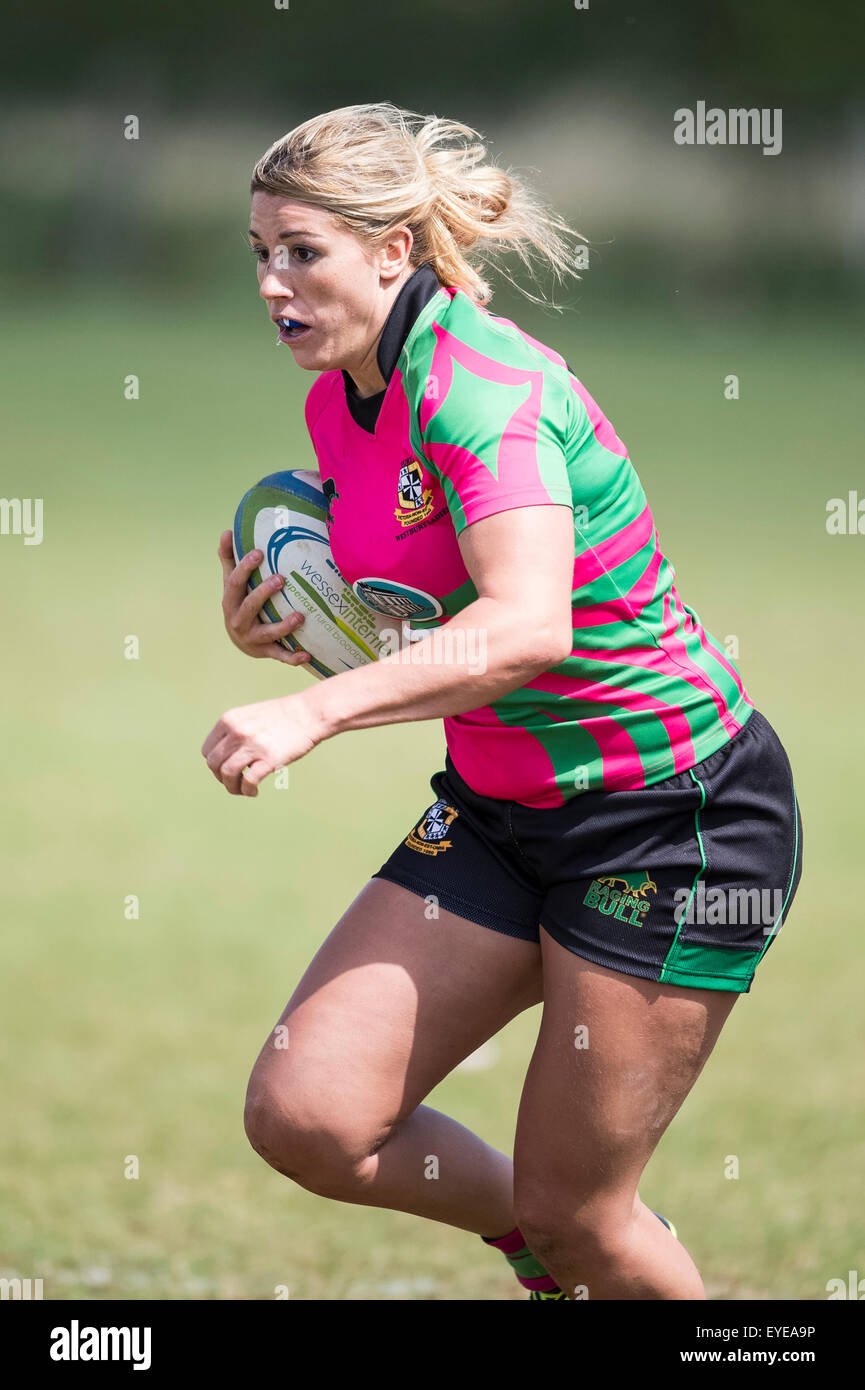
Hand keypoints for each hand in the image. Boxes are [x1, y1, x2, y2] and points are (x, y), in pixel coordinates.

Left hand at [201, 691, 325, 795]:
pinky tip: (254, 792)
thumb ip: (234, 732)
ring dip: (232, 787)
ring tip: (243, 790)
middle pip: (214, 764)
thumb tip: (223, 756)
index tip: (226, 769)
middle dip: (221, 777)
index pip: (207, 751)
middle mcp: (237, 732)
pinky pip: (248, 782)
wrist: (308, 714)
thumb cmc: (282, 716)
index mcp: (229, 720)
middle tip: (234, 781)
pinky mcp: (268, 759)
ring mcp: (252, 746)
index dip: (215, 764)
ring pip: (227, 774)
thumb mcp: (249, 716)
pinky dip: (247, 791)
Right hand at [218, 530, 310, 665]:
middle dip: (264, 593)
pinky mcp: (264, 652)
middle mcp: (238, 620)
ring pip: (267, 633)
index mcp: (230, 600)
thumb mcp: (231, 583)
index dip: (245, 567)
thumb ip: (229, 559)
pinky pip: (279, 655)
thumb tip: (227, 531)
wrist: (238, 640)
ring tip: (300, 616)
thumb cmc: (238, 603)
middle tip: (281, 579)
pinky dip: (292, 657)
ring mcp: (252, 638)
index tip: (259, 552)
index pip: (235, 582)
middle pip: (250, 606)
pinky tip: (307, 654)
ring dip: (284, 626)